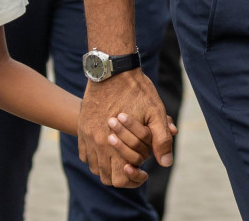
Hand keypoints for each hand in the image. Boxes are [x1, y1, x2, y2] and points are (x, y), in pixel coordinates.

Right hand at [78, 69, 172, 186]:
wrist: (112, 69)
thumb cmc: (136, 90)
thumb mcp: (155, 112)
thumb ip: (161, 139)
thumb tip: (166, 163)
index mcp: (115, 143)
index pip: (119, 179)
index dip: (133, 180)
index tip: (142, 173)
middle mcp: (98, 143)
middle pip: (106, 176)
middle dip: (121, 175)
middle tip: (133, 167)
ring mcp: (88, 135)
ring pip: (94, 166)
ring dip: (107, 166)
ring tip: (121, 158)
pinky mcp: (82, 127)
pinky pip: (85, 153)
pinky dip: (95, 156)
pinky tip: (107, 149)